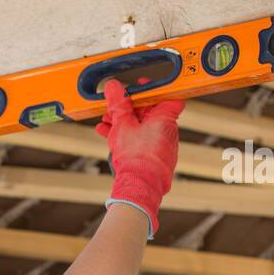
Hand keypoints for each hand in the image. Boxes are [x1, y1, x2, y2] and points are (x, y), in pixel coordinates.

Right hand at [94, 77, 184, 237]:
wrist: (139, 187)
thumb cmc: (137, 157)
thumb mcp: (122, 125)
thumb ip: (118, 105)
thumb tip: (114, 87)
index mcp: (165, 120)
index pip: (168, 97)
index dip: (154, 90)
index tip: (140, 87)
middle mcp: (167, 132)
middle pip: (150, 112)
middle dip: (129, 108)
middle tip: (115, 105)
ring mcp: (161, 146)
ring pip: (142, 127)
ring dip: (124, 122)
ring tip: (106, 121)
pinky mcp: (153, 158)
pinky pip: (140, 141)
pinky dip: (126, 136)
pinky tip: (107, 134)